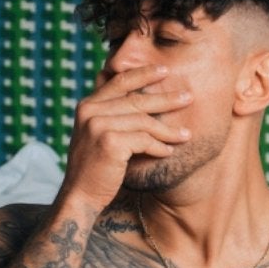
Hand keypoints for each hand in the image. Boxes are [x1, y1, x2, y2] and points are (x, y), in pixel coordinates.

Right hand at [60, 64, 192, 214]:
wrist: (80, 196)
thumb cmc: (94, 168)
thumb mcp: (96, 135)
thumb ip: (110, 116)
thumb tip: (137, 97)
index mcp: (87, 105)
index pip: (119, 81)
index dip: (143, 74)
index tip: (164, 71)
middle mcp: (90, 111)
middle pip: (136, 100)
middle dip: (166, 99)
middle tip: (188, 97)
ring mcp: (98, 125)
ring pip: (143, 121)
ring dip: (168, 130)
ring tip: (186, 135)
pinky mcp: (109, 142)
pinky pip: (144, 140)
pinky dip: (159, 147)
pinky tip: (168, 152)